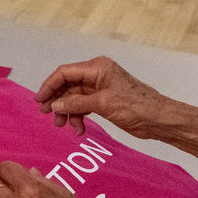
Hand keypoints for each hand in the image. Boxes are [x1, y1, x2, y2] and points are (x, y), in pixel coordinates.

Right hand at [35, 56, 175, 138]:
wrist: (157, 119)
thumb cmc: (135, 106)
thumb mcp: (102, 103)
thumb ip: (76, 103)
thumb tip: (55, 105)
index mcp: (97, 67)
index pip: (65, 73)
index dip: (50, 85)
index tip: (40, 101)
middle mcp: (96, 75)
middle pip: (67, 86)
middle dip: (58, 101)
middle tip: (49, 116)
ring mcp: (99, 88)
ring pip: (74, 98)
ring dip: (67, 112)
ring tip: (63, 126)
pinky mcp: (103, 101)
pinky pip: (83, 106)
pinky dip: (78, 117)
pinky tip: (79, 129)